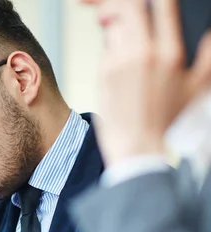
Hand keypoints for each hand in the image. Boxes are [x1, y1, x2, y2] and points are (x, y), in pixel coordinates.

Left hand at [83, 0, 210, 165]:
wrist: (137, 146)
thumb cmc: (168, 120)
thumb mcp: (198, 88)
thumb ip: (209, 56)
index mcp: (171, 53)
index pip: (163, 5)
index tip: (155, 1)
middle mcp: (144, 53)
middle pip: (130, 8)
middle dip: (128, 6)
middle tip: (130, 12)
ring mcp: (120, 63)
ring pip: (115, 26)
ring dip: (120, 29)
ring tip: (128, 45)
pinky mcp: (103, 73)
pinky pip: (106, 49)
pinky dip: (112, 51)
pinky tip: (120, 66)